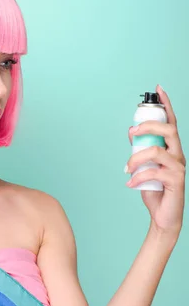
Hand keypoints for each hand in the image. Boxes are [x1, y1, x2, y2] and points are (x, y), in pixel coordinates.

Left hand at [126, 84, 185, 236]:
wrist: (163, 216)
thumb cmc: (155, 191)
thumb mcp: (144, 167)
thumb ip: (141, 150)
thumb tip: (132, 131)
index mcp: (172, 149)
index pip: (171, 122)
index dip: (167, 105)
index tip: (158, 89)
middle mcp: (178, 155)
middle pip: (169, 130)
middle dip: (148, 126)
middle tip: (132, 132)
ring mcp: (178, 168)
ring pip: (156, 152)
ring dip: (136, 158)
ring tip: (127, 168)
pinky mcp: (176, 181)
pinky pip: (153, 173)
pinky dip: (137, 176)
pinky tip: (130, 183)